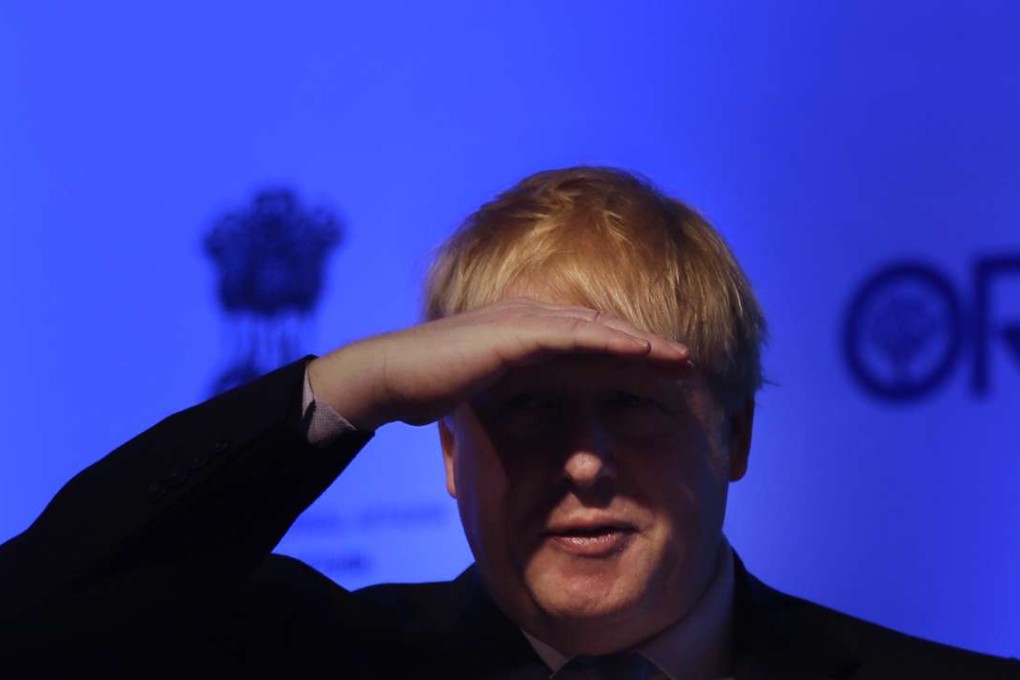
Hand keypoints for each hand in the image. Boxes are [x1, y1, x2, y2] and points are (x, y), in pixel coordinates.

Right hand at [307, 298, 688, 429]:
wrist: (390, 377)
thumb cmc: (431, 389)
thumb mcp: (485, 394)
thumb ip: (513, 398)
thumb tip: (529, 427)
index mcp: (525, 329)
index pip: (588, 339)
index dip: (627, 354)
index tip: (662, 372)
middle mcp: (529, 316)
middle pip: (603, 328)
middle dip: (647, 344)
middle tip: (688, 360)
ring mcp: (523, 319)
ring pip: (597, 327)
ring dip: (641, 342)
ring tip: (680, 356)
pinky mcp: (515, 331)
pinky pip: (575, 335)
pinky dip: (612, 342)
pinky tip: (642, 352)